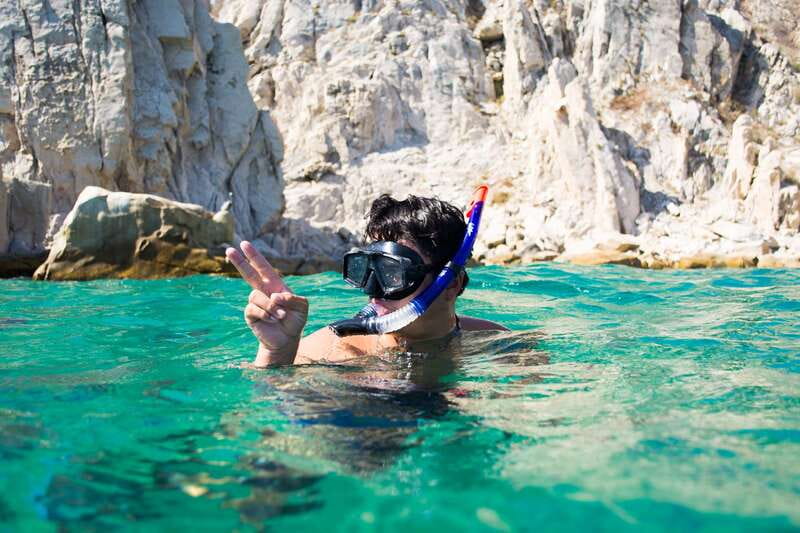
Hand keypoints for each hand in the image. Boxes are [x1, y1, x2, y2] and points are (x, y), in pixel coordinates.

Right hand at [226, 241, 308, 365]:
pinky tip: (272, 320)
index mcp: (275, 285)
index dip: (254, 256)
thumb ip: (292, 298)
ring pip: (255, 295)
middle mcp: (263, 291)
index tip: (244, 244)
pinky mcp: (251, 315)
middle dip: (239, 262)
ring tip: (280, 316)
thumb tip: (274, 296)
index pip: (263, 268)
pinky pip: (253, 309)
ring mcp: (256, 303)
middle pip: (249, 274)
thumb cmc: (295, 320)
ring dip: (270, 306)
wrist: (287, 339)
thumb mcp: (302, 306)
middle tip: (229, 250)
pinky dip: (266, 314)